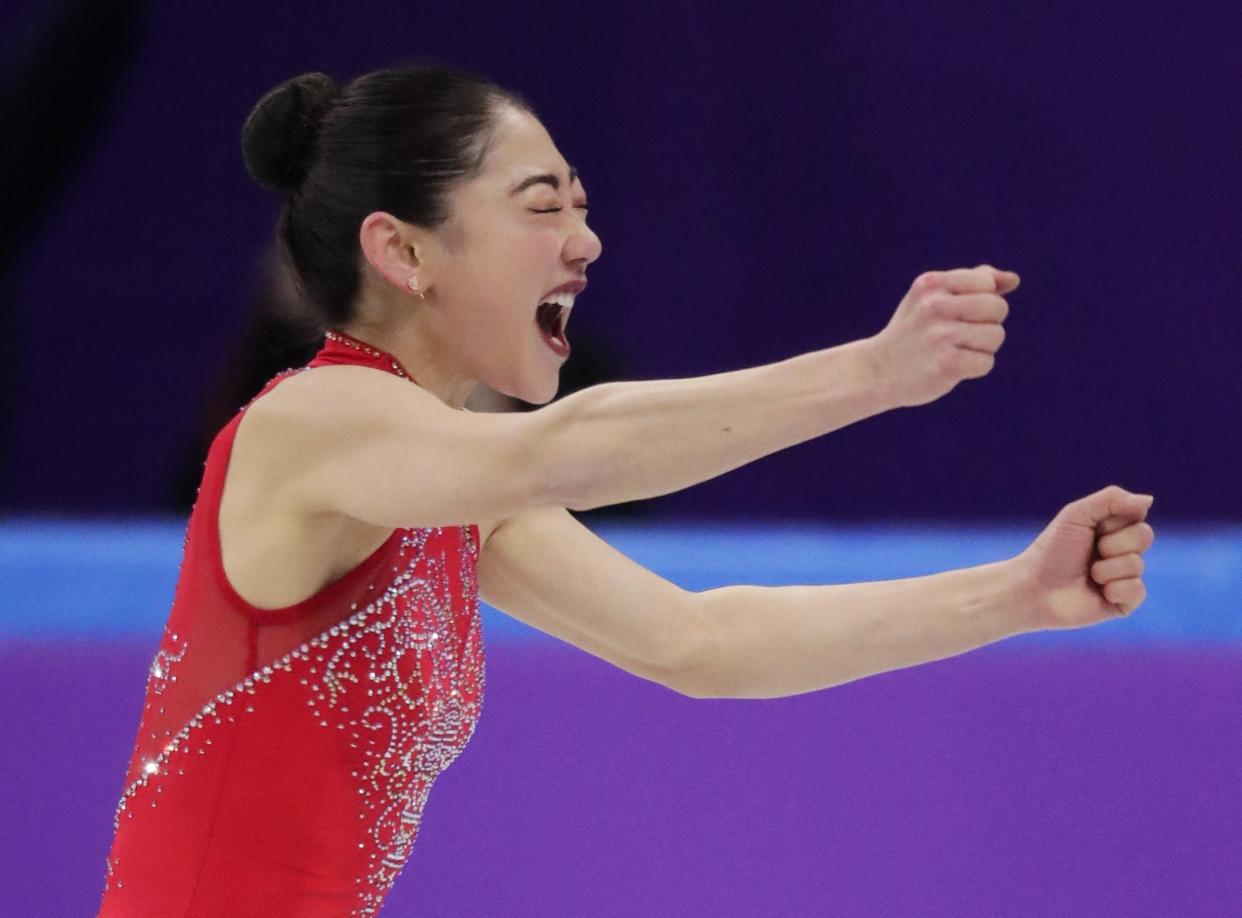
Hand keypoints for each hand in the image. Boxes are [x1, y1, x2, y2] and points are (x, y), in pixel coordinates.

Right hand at [862, 265, 1019, 407]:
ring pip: (996, 336)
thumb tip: (1013, 280)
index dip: (980, 300)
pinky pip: (986, 362)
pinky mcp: (946, 365)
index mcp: (931, 283)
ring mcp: (940, 336)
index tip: (955, 313)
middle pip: (998, 308)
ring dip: (981, 348)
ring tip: (953, 350)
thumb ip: (973, 282)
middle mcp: (934, 306)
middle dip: (987, 324)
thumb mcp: (932, 296)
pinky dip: (974, 368)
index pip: (987, 284)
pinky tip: (951, 367)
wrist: (877, 370)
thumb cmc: (912, 331)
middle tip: (957, 335)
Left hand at [1014, 485, 1155, 630]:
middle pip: (1144, 536)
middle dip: (1112, 543)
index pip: (1137, 514)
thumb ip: (1111, 499)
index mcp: (1113, 528)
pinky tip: (1099, 592)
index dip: (1114, 521)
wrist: (1035, 588)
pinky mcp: (1124, 602)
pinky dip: (1115, 589)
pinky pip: (1137, 590)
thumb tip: (1149, 500)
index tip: (1092, 527)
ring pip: (1137, 564)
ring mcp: (1125, 577)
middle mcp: (1123, 551)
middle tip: (1089, 551)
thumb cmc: (1052, 550)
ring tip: (1088, 574)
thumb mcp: (1077, 515)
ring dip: (1105, 568)